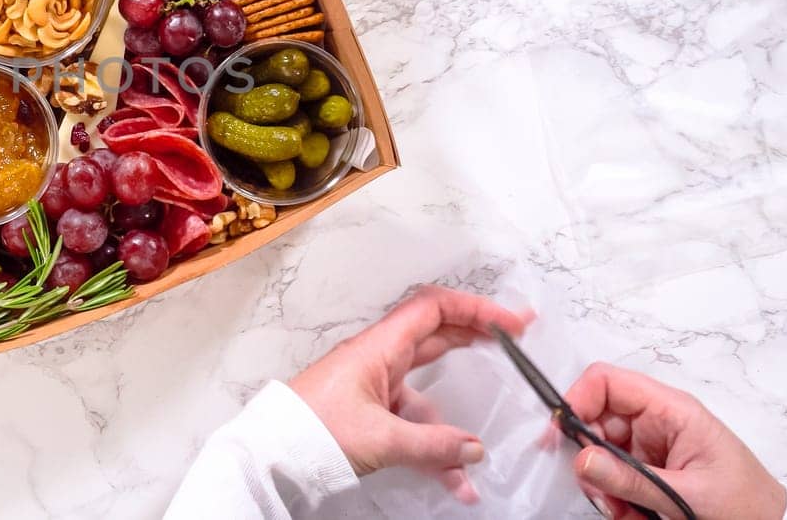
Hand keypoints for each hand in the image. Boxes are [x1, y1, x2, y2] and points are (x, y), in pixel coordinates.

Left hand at [288, 285, 533, 501]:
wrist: (271, 453)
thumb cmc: (311, 430)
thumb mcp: (378, 438)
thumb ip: (431, 446)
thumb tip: (473, 450)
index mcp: (378, 348)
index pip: (432, 309)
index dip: (473, 308)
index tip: (510, 321)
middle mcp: (378, 359)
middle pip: (435, 337)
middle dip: (476, 338)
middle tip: (515, 343)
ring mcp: (374, 386)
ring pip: (427, 390)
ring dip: (453, 418)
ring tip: (479, 448)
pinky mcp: (369, 412)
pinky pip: (411, 422)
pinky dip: (432, 445)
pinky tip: (450, 477)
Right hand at [563, 362, 786, 519]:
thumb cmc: (746, 504)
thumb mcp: (688, 494)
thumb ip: (632, 479)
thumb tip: (582, 458)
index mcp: (672, 410)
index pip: (608, 382)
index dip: (578, 400)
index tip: (561, 435)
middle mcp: (656, 422)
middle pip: (595, 420)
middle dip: (589, 456)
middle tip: (598, 490)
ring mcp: (648, 445)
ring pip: (599, 452)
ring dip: (601, 484)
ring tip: (623, 510)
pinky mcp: (646, 468)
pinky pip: (611, 475)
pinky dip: (612, 497)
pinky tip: (631, 513)